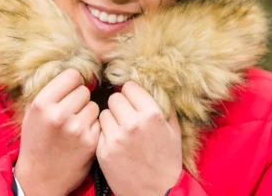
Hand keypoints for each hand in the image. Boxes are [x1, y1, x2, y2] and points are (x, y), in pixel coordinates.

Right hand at [14, 69, 99, 195]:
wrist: (40, 177)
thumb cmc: (36, 141)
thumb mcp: (33, 113)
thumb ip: (51, 92)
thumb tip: (74, 72)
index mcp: (42, 104)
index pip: (72, 75)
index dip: (73, 82)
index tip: (70, 90)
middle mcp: (59, 114)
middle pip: (84, 90)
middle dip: (80, 98)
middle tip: (70, 111)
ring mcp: (76, 128)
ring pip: (94, 105)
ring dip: (88, 112)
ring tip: (74, 124)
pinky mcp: (90, 141)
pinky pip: (99, 121)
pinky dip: (92, 126)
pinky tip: (81, 136)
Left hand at [96, 81, 182, 195]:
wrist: (157, 193)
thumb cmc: (167, 160)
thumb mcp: (173, 130)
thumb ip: (163, 105)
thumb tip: (152, 85)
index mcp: (152, 115)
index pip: (129, 86)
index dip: (131, 93)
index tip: (133, 101)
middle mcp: (132, 124)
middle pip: (114, 98)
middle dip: (120, 105)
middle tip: (126, 116)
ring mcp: (116, 138)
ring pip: (104, 113)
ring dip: (111, 119)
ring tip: (121, 130)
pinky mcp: (103, 151)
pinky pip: (98, 131)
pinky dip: (105, 134)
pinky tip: (115, 142)